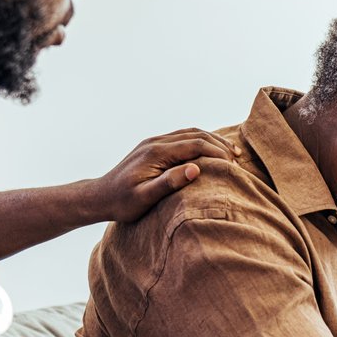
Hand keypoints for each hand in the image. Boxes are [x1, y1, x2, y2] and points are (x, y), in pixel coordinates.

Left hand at [94, 129, 239, 222]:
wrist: (99, 197)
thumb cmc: (122, 203)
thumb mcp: (145, 198)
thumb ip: (169, 183)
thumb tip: (195, 169)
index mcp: (156, 152)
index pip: (194, 144)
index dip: (217, 152)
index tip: (232, 165)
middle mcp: (155, 142)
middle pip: (195, 134)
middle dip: (218, 144)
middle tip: (237, 158)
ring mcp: (153, 143)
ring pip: (189, 133)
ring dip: (211, 140)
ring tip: (230, 153)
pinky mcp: (152, 147)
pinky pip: (181, 138)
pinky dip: (199, 142)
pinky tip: (209, 152)